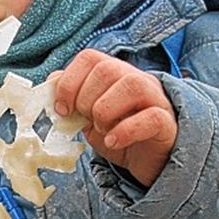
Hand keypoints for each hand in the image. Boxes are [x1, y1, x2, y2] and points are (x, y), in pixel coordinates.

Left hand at [52, 49, 176, 185]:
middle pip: (107, 69)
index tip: (62, 109)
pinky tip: (113, 142)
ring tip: (102, 130)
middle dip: (86, 100)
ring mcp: (155, 98)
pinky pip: (150, 117)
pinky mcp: (167, 122)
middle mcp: (137, 78)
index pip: (89, 58)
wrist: (146, 160)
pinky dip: (125, 131)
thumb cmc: (116, 134)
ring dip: (105, 111)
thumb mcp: (88, 117)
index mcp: (114, 73)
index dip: (69, 82)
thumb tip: (51, 81)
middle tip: (86, 122)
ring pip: (131, 85)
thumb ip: (72, 99)